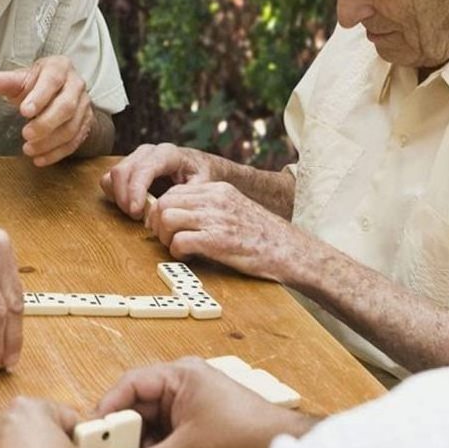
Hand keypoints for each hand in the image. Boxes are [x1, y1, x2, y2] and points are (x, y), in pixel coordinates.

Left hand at [0, 56, 94, 165]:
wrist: (58, 92)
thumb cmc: (37, 84)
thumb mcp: (21, 80)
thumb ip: (6, 81)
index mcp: (60, 67)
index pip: (52, 81)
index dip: (39, 97)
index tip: (24, 111)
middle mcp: (76, 85)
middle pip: (66, 106)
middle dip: (45, 123)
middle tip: (26, 134)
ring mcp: (84, 105)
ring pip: (71, 127)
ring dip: (49, 142)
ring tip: (28, 149)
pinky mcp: (85, 124)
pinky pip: (74, 142)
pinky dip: (56, 153)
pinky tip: (40, 159)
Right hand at [96, 358, 312, 447]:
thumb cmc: (247, 433)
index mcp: (180, 375)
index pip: (132, 384)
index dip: (110, 406)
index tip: (94, 429)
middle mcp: (181, 387)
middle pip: (137, 405)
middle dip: (121, 431)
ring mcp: (188, 408)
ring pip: (149, 424)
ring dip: (136, 446)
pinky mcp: (195, 428)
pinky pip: (163, 437)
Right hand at [101, 143, 219, 218]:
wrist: (200, 167)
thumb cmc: (202, 176)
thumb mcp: (202, 185)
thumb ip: (185, 194)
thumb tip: (164, 205)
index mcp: (167, 154)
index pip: (143, 169)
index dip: (135, 191)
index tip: (136, 212)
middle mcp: (148, 151)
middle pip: (122, 171)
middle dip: (124, 198)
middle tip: (136, 217)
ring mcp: (136, 157)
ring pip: (113, 174)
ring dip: (118, 197)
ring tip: (135, 213)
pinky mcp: (129, 166)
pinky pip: (110, 178)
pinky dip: (114, 194)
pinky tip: (129, 206)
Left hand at [149, 182, 318, 283]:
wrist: (290, 251)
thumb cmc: (264, 236)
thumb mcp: (236, 209)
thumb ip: (211, 208)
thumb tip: (180, 216)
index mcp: (219, 190)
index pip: (174, 191)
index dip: (163, 209)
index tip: (165, 225)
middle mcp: (215, 199)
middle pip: (165, 202)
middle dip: (158, 222)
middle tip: (166, 238)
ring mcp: (216, 219)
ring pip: (166, 218)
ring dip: (165, 237)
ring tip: (177, 248)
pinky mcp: (217, 241)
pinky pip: (179, 242)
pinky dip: (177, 253)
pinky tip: (189, 257)